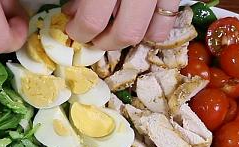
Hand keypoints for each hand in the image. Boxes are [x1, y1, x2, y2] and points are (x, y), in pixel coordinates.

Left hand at [63, 0, 179, 50]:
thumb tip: (72, 14)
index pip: (92, 21)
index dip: (78, 31)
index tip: (71, 29)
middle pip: (125, 33)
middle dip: (105, 41)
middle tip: (92, 36)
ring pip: (151, 32)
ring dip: (130, 37)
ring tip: (115, 28)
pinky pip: (167, 22)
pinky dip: (153, 29)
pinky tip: (139, 20)